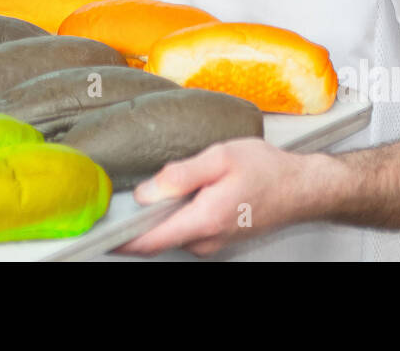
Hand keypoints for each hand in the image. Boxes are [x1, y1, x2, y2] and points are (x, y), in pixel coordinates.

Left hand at [115, 139, 344, 257]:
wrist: (302, 188)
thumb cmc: (267, 170)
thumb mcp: (220, 158)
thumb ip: (180, 175)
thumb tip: (146, 192)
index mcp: (203, 220)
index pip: (149, 241)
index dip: (119, 239)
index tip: (97, 231)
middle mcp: (206, 239)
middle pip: (157, 236)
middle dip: (140, 217)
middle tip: (129, 193)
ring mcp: (213, 242)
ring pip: (173, 231)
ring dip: (164, 212)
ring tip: (171, 184)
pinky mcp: (218, 238)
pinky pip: (187, 229)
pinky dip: (180, 213)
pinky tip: (190, 192)